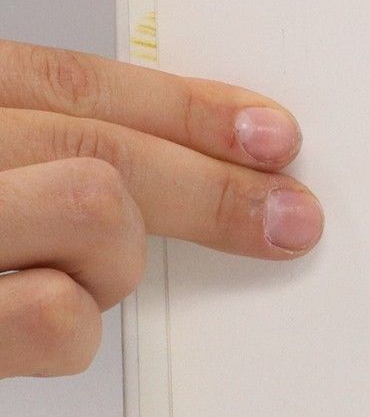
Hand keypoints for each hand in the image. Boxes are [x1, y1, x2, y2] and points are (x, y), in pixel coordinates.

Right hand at [0, 42, 322, 378]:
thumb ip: (47, 159)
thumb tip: (187, 167)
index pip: (74, 84)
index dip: (186, 107)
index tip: (273, 132)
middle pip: (104, 145)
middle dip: (215, 187)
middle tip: (291, 221)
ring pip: (97, 211)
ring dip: (115, 265)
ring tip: (71, 291)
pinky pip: (57, 315)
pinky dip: (67, 329)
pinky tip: (31, 333)